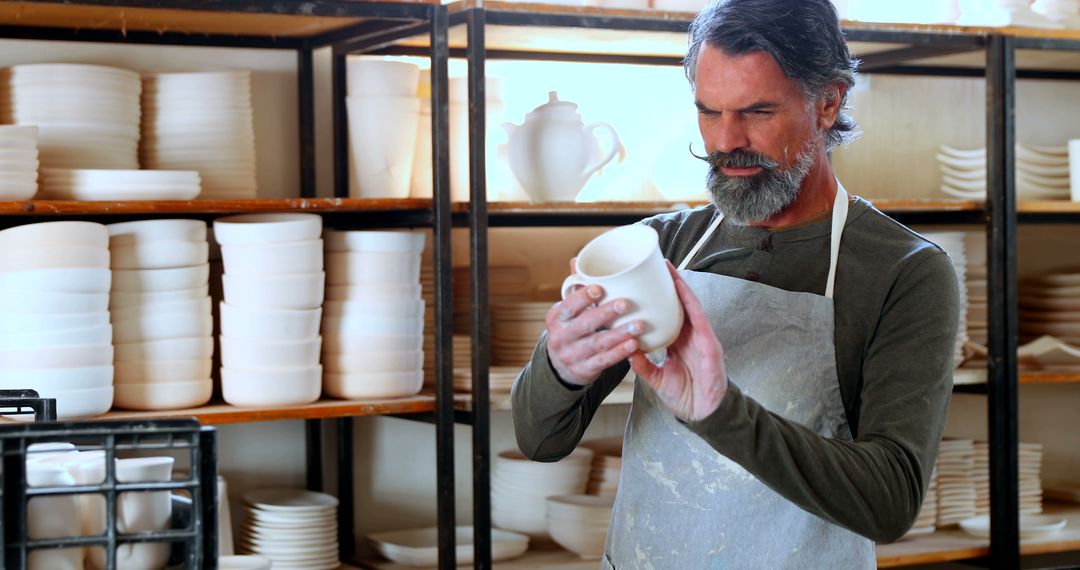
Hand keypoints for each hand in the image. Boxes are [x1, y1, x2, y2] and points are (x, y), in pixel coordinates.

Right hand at [545, 258, 644, 385]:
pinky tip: (634, 346)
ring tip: (639, 326)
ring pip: (598, 343)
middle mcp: (561, 336)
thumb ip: (576, 288)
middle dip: (605, 314)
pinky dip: (619, 353)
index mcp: (557, 317)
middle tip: (626, 304)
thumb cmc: (571, 329)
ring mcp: (572, 355)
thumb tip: (578, 259)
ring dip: (619, 334)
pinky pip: (604, 361)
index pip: (568, 305)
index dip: (583, 297)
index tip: (600, 288)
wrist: (562, 368)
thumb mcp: (568, 311)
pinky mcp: (585, 370)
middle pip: (584, 324)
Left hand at [630, 261, 727, 421]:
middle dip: (670, 284)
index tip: (644, 282)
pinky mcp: (709, 345)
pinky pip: (700, 319)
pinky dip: (691, 303)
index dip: (659, 298)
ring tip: (668, 269)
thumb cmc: (685, 396)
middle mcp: (691, 336)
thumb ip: (642, 365)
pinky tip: (682, 289)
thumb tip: (625, 350)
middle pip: (680, 304)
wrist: (704, 415)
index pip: (668, 314)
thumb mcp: (656, 378)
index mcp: (679, 342)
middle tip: (656, 264)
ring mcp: (702, 338)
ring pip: (691, 306)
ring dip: (680, 286)